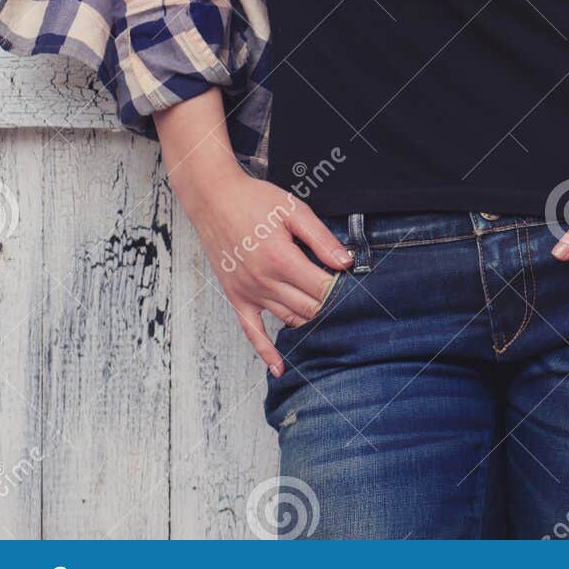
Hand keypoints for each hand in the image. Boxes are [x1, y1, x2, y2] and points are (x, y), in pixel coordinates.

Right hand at [174, 166, 352, 376]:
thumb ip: (321, 239)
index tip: (354, 285)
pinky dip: (266, 353)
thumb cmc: (253, 201)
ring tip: (329, 320)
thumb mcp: (293, 210)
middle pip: (308, 308)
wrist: (214, 200)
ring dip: (310, 320)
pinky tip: (279, 368)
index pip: (322, 288)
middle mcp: (264, 282)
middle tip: (346, 302)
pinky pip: (252, 333)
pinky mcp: (236, 298)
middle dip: (330, 306)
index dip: (341, 289)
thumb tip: (346, 262)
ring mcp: (248, 293)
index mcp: (281, 259)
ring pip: (288, 319)